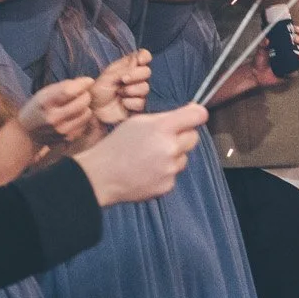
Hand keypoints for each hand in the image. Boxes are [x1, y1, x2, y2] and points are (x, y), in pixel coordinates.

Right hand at [18, 76, 96, 146]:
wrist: (28, 132)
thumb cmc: (39, 108)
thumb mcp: (45, 93)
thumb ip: (65, 86)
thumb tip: (89, 81)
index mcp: (45, 102)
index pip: (69, 91)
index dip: (83, 84)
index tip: (88, 81)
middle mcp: (53, 117)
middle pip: (82, 102)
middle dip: (85, 95)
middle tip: (81, 95)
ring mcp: (61, 130)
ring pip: (87, 113)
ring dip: (85, 108)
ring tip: (77, 107)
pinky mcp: (68, 138)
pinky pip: (85, 124)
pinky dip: (82, 119)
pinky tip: (74, 118)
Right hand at [74, 105, 207, 205]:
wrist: (101, 176)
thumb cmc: (116, 145)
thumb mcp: (137, 122)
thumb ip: (165, 118)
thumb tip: (192, 112)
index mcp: (162, 128)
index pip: (197, 116)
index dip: (197, 114)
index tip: (194, 115)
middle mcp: (170, 148)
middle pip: (194, 137)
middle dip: (183, 136)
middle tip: (163, 138)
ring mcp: (170, 169)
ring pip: (184, 157)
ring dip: (173, 156)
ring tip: (149, 157)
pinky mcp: (168, 185)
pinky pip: (174, 174)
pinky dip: (165, 172)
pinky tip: (147, 170)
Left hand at [89, 48, 151, 126]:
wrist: (94, 110)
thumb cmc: (98, 91)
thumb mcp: (108, 77)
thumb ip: (124, 70)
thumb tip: (138, 62)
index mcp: (127, 67)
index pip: (142, 56)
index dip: (144, 56)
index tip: (141, 61)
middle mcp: (134, 78)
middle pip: (147, 71)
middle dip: (136, 75)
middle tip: (123, 80)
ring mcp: (137, 92)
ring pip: (145, 87)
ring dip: (130, 90)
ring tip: (119, 94)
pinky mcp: (137, 105)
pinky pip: (141, 102)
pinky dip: (130, 103)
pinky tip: (122, 104)